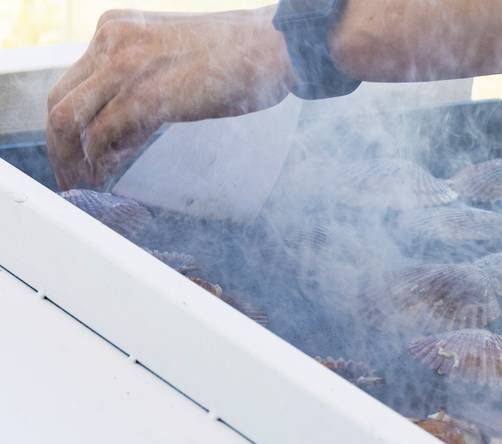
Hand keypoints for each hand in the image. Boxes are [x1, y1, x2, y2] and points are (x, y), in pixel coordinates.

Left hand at [47, 6, 293, 189]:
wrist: (273, 44)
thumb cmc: (240, 56)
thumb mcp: (175, 60)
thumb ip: (144, 85)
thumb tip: (127, 130)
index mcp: (116, 29)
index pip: (72, 84)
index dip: (70, 127)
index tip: (77, 157)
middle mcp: (110, 42)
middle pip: (60, 103)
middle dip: (61, 150)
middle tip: (73, 181)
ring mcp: (124, 66)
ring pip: (70, 121)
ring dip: (74, 162)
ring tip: (86, 188)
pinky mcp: (145, 95)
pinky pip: (101, 135)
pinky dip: (99, 162)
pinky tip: (108, 178)